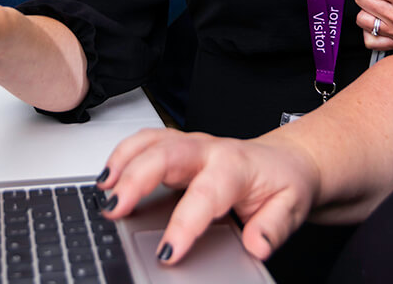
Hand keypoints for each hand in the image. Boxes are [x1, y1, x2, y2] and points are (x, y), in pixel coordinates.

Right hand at [97, 129, 319, 264]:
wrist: (287, 160)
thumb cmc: (283, 182)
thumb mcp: (290, 208)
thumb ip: (272, 228)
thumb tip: (257, 246)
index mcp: (236, 166)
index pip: (205, 194)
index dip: (184, 224)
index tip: (168, 251)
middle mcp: (209, 150)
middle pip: (165, 155)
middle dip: (136, 180)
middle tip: (115, 210)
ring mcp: (190, 145)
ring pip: (150, 141)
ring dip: (122, 162)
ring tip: (102, 190)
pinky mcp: (178, 147)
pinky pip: (145, 142)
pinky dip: (122, 155)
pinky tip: (107, 177)